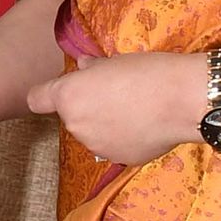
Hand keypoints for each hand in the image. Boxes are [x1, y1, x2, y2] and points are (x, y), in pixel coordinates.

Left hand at [30, 51, 202, 168]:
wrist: (183, 100)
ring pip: (93, 133)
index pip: (37, 99)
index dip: (48, 94)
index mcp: (69, 96)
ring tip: (134, 111)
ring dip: (105, 125)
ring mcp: (97, 146)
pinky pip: (114, 146)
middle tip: (115, 94)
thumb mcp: (115, 61)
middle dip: (87, 107)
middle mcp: (75, 125)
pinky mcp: (119, 159)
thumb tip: (84, 67)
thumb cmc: (148, 72)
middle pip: (72, 116)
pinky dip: (124, 138)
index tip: (65, 90)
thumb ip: (93, 68)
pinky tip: (144, 126)